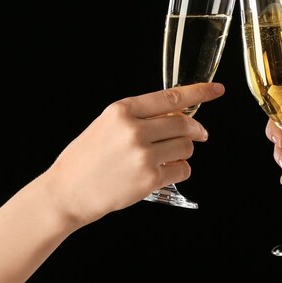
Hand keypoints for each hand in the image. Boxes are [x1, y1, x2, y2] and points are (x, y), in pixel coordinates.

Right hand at [43, 82, 224, 225]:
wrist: (65, 193)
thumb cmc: (86, 159)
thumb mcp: (107, 125)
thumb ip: (141, 117)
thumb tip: (178, 115)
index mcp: (122, 111)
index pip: (172, 96)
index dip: (199, 92)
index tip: (216, 89)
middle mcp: (134, 129)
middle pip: (185, 123)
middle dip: (197, 129)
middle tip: (199, 134)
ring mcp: (142, 154)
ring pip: (187, 147)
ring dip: (184, 152)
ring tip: (167, 157)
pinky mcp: (149, 178)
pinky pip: (183, 169)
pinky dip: (179, 170)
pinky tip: (164, 172)